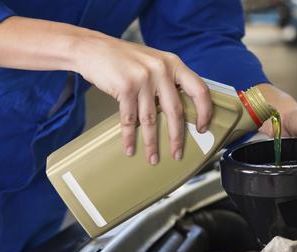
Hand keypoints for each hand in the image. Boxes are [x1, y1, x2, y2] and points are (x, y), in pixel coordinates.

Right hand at [74, 35, 211, 163]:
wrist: (91, 48)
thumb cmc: (123, 58)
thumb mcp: (153, 62)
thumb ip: (168, 79)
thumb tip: (181, 110)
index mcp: (173, 64)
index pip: (199, 89)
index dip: (205, 112)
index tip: (203, 128)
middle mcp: (161, 69)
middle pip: (175, 111)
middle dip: (177, 137)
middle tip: (177, 154)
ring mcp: (143, 78)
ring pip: (151, 119)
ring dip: (152, 143)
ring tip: (153, 158)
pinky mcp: (126, 87)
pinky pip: (129, 119)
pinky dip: (129, 137)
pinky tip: (130, 148)